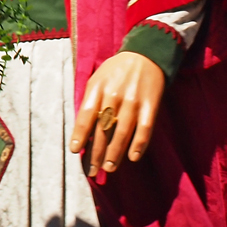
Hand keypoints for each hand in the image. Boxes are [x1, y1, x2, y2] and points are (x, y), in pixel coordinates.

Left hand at [69, 50, 165, 177]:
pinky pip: (145, 128)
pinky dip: (139, 144)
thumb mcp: (97, 79)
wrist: (146, 55)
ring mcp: (133, 100)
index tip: (75, 150)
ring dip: (115, 152)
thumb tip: (82, 132)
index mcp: (98, 88)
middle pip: (103, 128)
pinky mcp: (150, 105)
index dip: (80, 133)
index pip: (86, 114)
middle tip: (92, 171)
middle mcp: (115, 95)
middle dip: (96, 151)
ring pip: (122, 131)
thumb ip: (90, 102)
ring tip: (109, 168)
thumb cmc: (116, 71)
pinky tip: (133, 157)